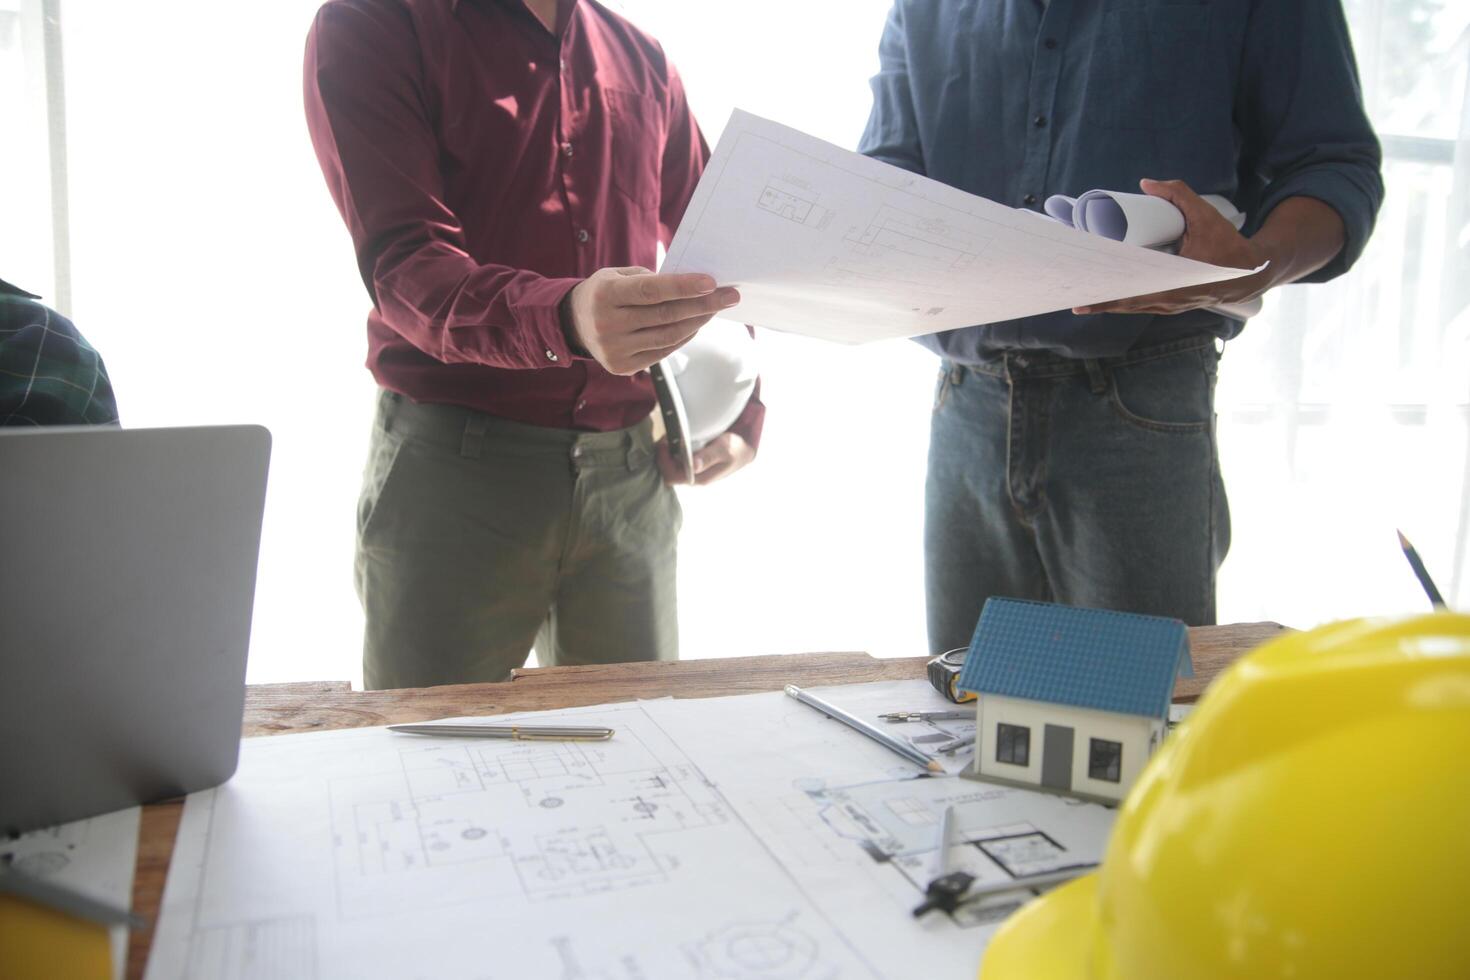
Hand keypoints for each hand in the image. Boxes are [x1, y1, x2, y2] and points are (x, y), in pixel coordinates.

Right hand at [567, 267, 739, 375]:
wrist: (573, 323)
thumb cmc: (605, 292)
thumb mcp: (618, 275)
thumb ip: (650, 279)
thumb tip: (693, 288)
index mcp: (605, 295)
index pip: (652, 290)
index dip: (684, 286)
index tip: (712, 282)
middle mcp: (608, 325)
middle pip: (665, 315)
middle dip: (703, 304)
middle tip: (730, 296)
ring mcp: (614, 350)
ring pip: (668, 336)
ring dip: (698, 322)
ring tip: (715, 308)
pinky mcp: (622, 366)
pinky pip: (663, 351)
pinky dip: (684, 337)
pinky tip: (696, 324)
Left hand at [655, 430, 755, 485]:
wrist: (744, 449)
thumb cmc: (735, 449)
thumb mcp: (724, 449)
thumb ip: (709, 456)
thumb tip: (694, 465)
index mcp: (700, 478)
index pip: (671, 476)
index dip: (663, 461)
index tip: (664, 443)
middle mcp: (694, 477)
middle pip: (668, 472)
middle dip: (662, 456)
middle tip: (666, 437)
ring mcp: (693, 472)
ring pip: (670, 466)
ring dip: (667, 452)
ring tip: (670, 436)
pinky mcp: (693, 465)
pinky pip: (676, 461)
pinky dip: (672, 450)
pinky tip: (676, 439)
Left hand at [1073, 179, 1274, 316]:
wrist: (1250, 273)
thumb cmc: (1228, 244)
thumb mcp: (1206, 215)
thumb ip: (1178, 194)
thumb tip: (1146, 183)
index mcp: (1175, 283)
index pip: (1133, 291)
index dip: (1108, 292)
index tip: (1087, 288)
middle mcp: (1169, 300)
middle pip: (1125, 304)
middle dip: (1099, 301)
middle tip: (1073, 296)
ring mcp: (1169, 306)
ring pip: (1132, 308)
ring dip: (1108, 304)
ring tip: (1081, 300)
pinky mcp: (1171, 305)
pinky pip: (1141, 306)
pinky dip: (1123, 304)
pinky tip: (1106, 300)